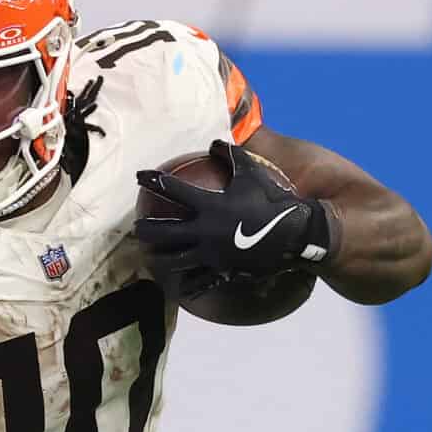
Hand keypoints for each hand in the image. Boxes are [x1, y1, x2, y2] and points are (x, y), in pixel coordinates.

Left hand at [135, 140, 333, 293]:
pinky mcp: (221, 271)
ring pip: (174, 261)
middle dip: (145, 230)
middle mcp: (204, 231)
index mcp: (210, 205)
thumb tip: (214, 142)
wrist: (295, 233)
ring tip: (149, 259)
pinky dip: (185, 287)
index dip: (153, 180)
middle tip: (136, 228)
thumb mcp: (252, 172)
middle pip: (163, 233)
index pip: (173, 190)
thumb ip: (231, 155)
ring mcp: (211, 254)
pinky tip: (176, 289)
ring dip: (157, 260)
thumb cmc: (272, 199)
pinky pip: (198, 282)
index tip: (139, 176)